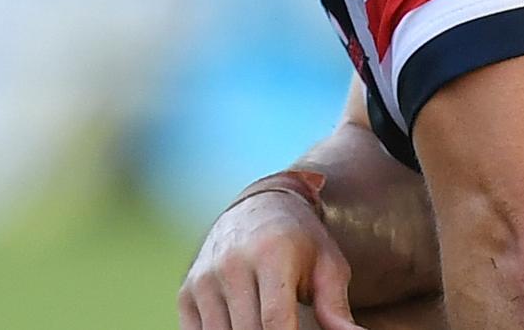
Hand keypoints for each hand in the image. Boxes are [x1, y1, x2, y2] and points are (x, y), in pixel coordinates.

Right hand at [178, 189, 366, 329]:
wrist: (259, 206)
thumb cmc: (303, 242)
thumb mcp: (328, 266)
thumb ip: (337, 309)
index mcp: (271, 253)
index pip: (274, 323)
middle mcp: (232, 262)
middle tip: (287, 329)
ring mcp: (204, 277)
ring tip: (268, 325)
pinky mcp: (187, 291)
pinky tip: (242, 326)